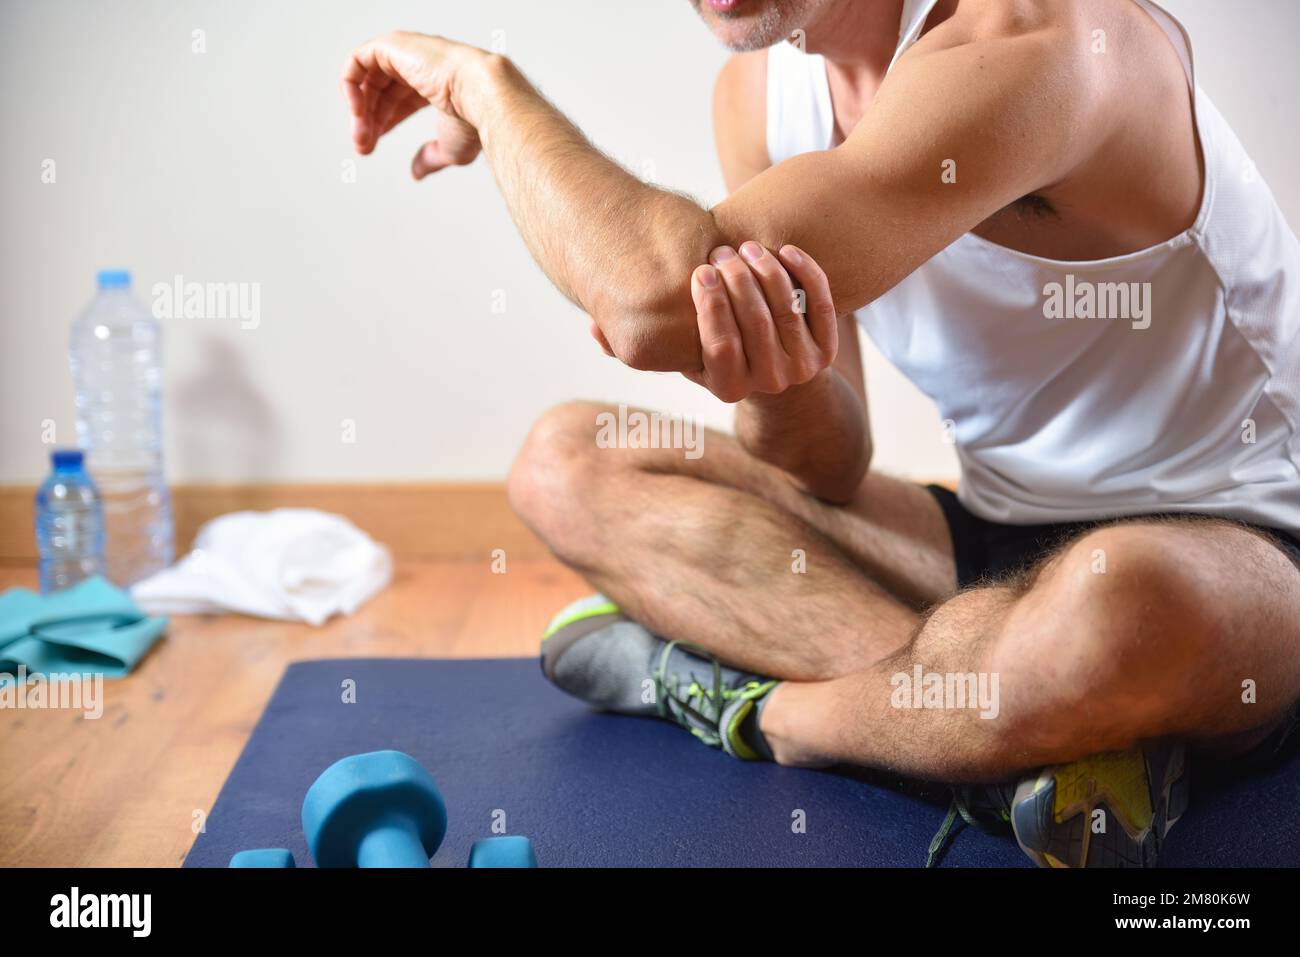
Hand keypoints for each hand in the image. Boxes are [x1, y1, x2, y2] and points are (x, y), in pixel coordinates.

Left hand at [340, 31, 489, 177]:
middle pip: (381, 91)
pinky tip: (358, 111)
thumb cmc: (474, 121)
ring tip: (361, 136)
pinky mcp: (393, 45)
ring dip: (359, 110)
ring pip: (367, 78)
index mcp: (436, 82)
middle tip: (363, 146)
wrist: (481, 98)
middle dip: (368, 121)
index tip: (371, 144)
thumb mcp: (449, 148)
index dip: (382, 121)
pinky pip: (357, 60)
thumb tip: (417, 173)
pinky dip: (350, 85)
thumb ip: (430, 157)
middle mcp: (420, 64)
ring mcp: (406, 52)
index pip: (399, 98)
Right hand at [684, 242, 837, 402]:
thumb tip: (631, 320)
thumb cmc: (720, 350)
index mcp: (729, 387)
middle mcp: (769, 381)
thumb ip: (671, 337)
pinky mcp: (826, 349)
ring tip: (748, 247)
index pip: (721, 344)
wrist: (770, 369)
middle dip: (737, 279)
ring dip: (766, 270)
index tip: (702, 270)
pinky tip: (785, 251)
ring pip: (786, 309)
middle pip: (756, 322)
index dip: (712, 304)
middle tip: (722, 252)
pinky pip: (820, 304)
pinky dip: (806, 273)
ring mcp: (802, 366)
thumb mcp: (690, 354)